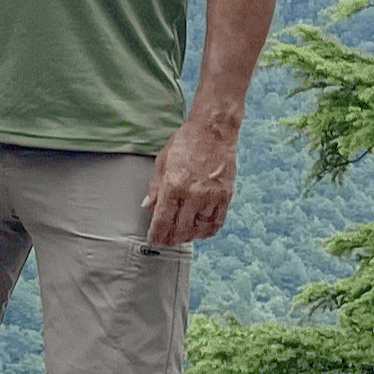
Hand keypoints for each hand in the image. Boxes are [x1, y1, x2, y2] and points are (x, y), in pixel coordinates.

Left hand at [143, 113, 238, 246]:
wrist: (213, 131)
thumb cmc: (186, 142)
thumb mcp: (162, 161)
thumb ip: (155, 187)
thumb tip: (148, 206)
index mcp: (174, 184)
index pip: (163, 219)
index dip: (157, 234)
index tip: (153, 240)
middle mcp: (194, 193)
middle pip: (181, 228)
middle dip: (170, 239)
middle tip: (164, 242)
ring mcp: (212, 196)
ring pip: (199, 229)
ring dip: (188, 237)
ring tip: (179, 237)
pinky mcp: (226, 196)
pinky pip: (217, 222)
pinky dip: (207, 231)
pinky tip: (199, 231)